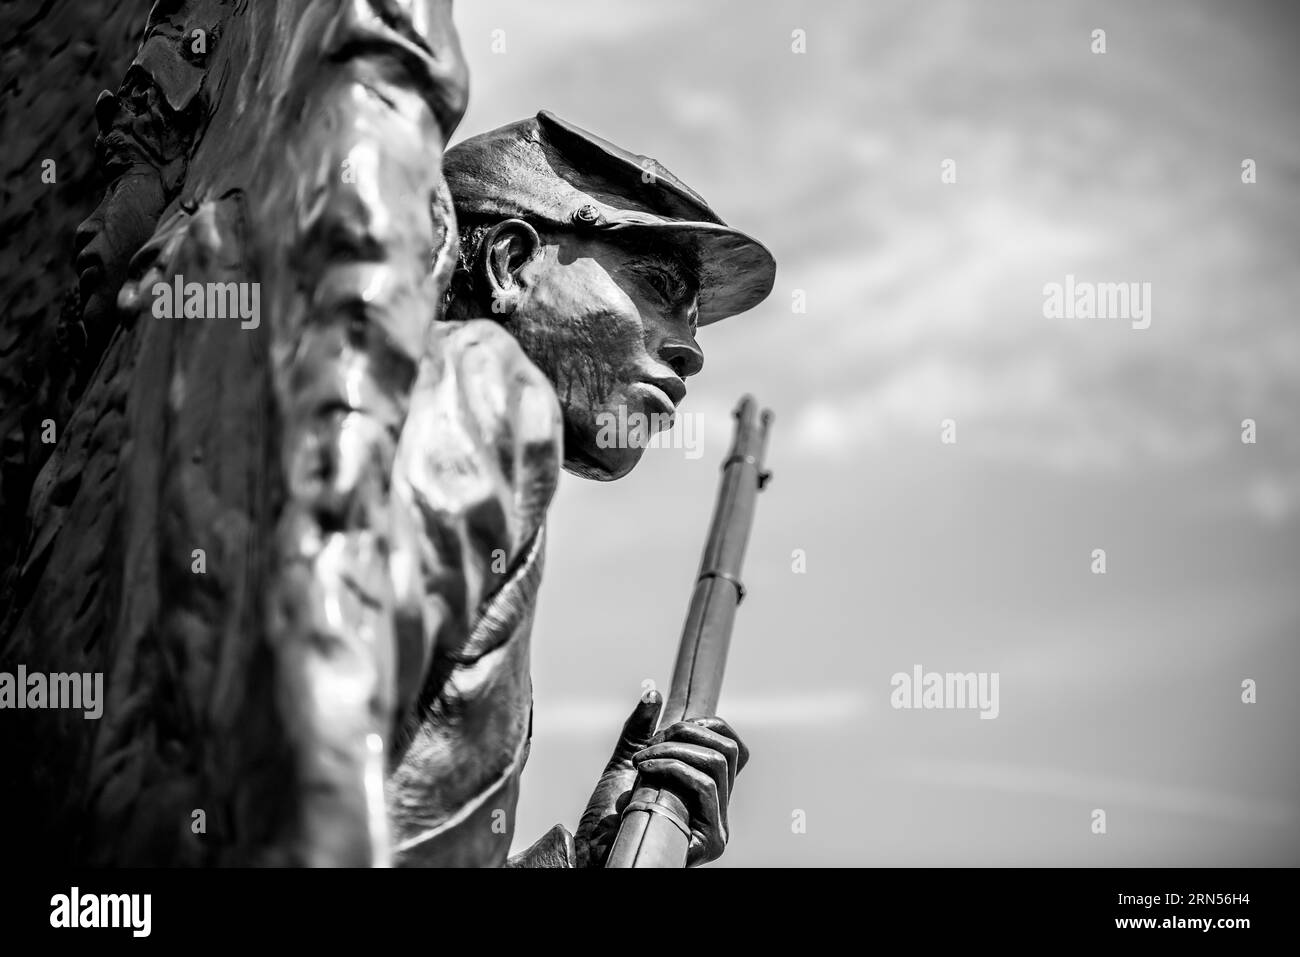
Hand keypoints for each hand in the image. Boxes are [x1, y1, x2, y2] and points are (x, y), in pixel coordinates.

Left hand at [575, 690, 748, 867]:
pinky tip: (646, 770)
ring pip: (717, 764)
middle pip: (730, 750)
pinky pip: (705, 786)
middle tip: (652, 743)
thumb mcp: (626, 762)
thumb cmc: (608, 817)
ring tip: (643, 759)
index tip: (670, 728)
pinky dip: (674, 768)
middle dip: (688, 732)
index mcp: (707, 790)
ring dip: (675, 750)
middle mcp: (718, 809)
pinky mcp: (712, 841)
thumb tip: (653, 694)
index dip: (710, 725)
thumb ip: (640, 730)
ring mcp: (718, 826)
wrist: (594, 853)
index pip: (734, 748)